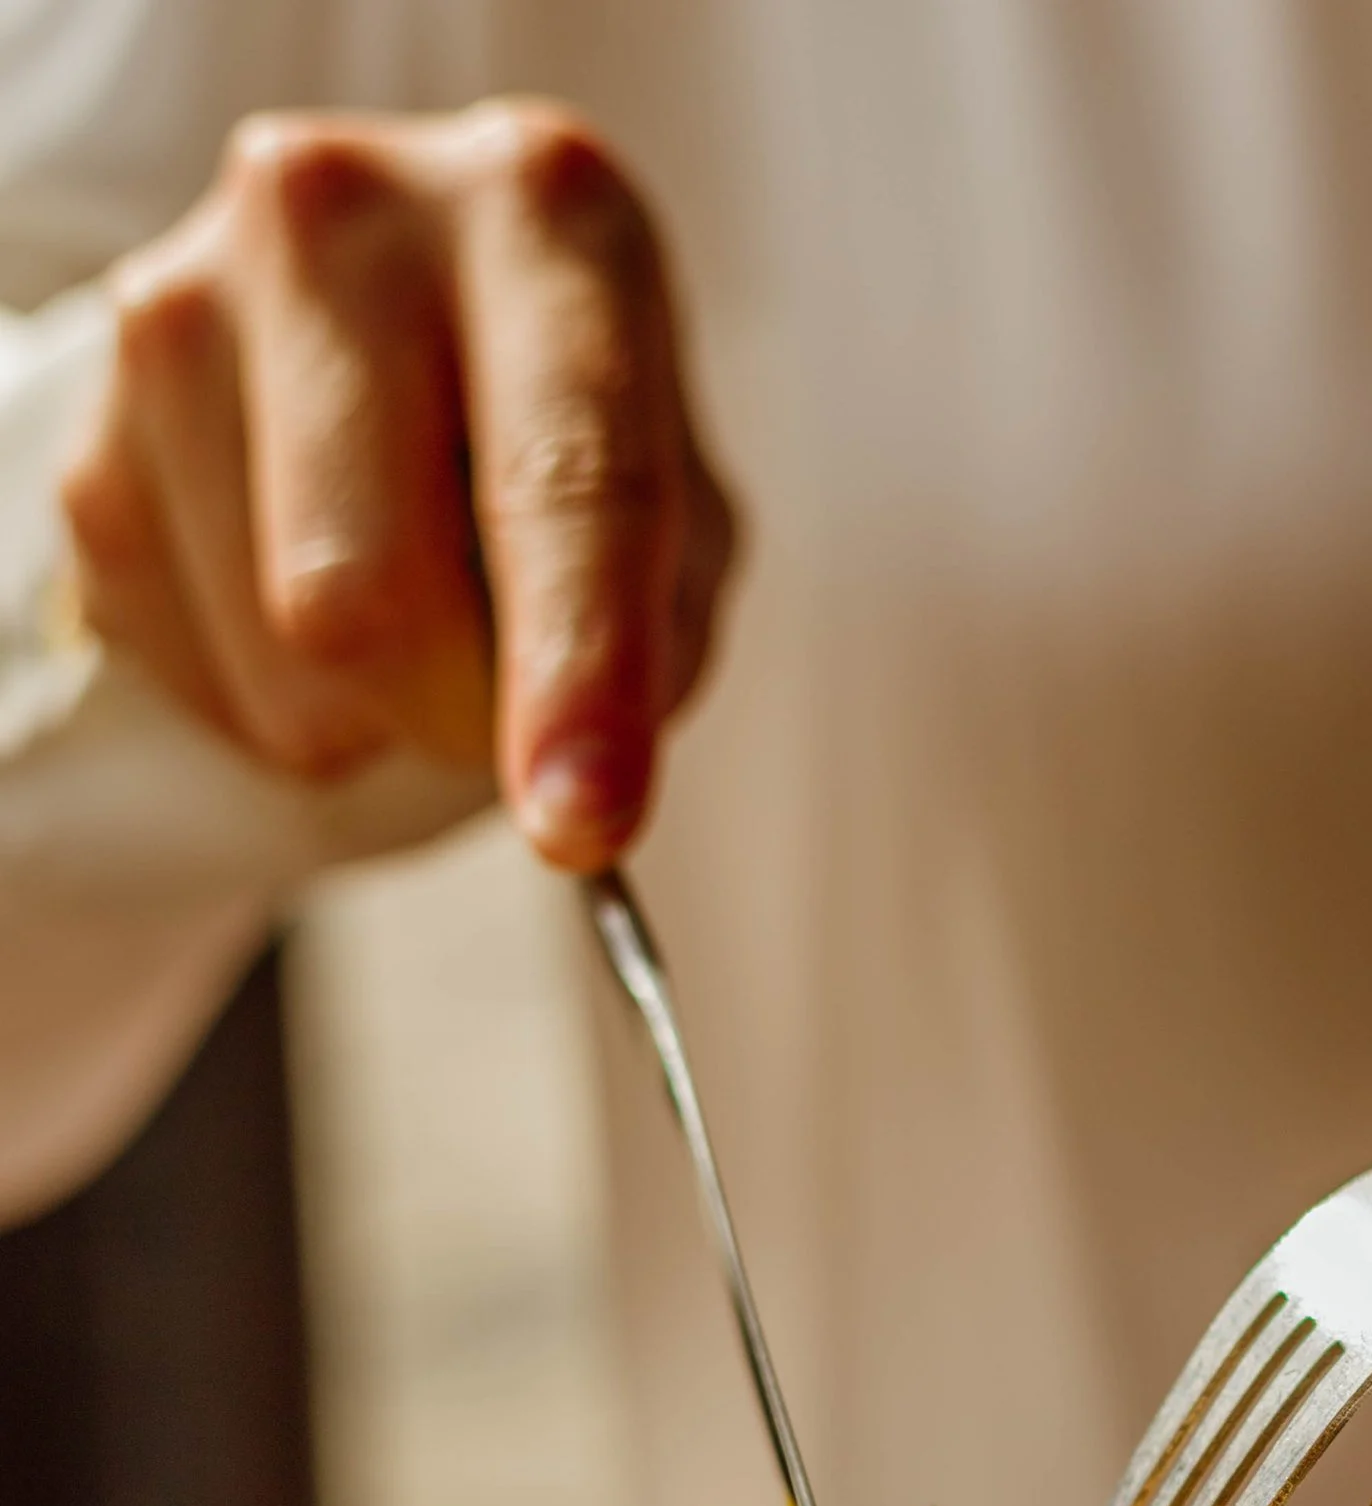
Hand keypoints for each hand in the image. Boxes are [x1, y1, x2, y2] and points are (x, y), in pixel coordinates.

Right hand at [60, 100, 736, 868]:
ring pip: (277, 652)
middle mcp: (344, 209)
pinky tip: (303, 599)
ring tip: (403, 617)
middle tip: (492, 713)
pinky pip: (179, 656)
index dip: (578, 674)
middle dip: (451, 718)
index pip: (568, 479)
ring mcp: (187, 297)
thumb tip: (573, 798)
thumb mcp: (677, 519)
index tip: (582, 827)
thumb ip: (652, 635)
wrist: (397, 349)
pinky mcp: (91, 413)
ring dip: (363, 717)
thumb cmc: (567, 441)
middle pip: (368, 595)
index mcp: (540, 212)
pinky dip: (269, 696)